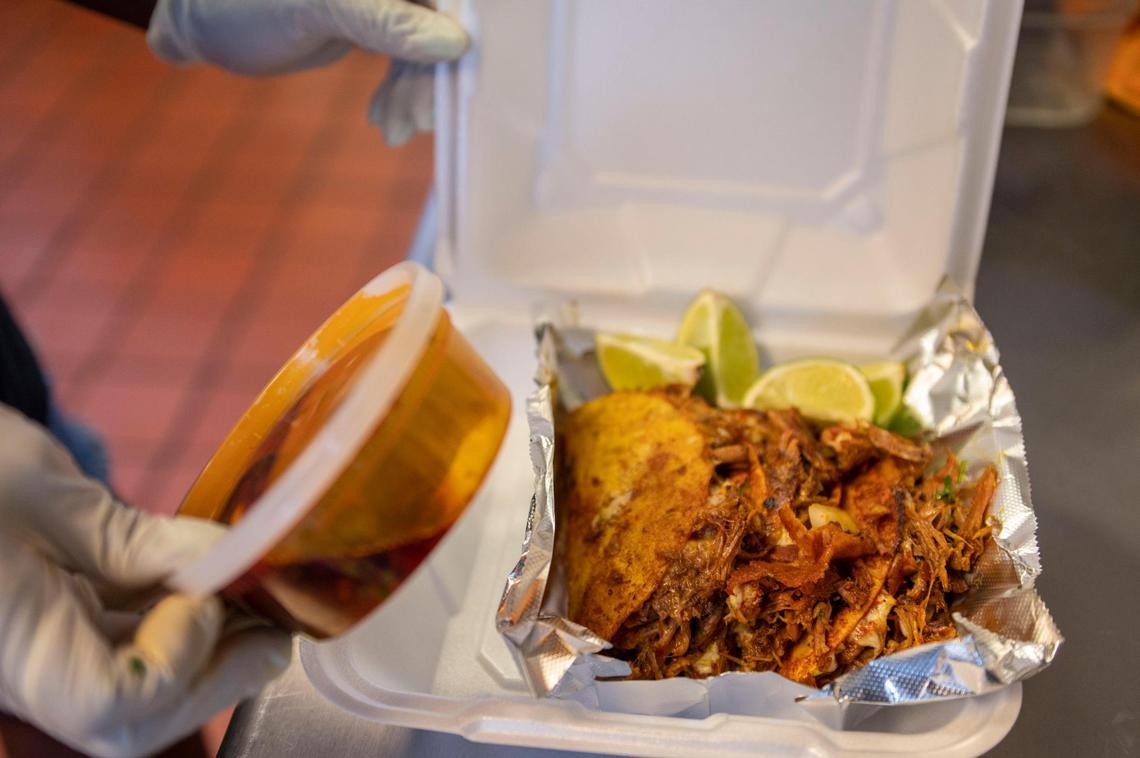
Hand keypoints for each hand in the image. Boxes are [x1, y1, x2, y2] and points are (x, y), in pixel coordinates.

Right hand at [0, 406, 290, 757]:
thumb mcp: (47, 494)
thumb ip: (139, 540)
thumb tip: (230, 559)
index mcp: (12, 649)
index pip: (109, 704)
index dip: (178, 660)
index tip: (208, 595)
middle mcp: (23, 674)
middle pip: (131, 719)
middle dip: (216, 679)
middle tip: (274, 630)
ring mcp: (38, 661)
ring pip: (135, 698)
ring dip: (207, 658)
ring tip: (256, 609)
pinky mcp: (53, 638)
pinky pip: (123, 656)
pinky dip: (175, 631)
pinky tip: (211, 593)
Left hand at [147, 0, 468, 144]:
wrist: (201, 20)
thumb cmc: (244, 4)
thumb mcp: (314, 10)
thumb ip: (385, 21)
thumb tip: (454, 44)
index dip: (465, 27)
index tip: (463, 73)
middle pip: (445, 16)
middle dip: (436, 71)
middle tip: (418, 122)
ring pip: (431, 40)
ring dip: (419, 89)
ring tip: (396, 130)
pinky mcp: (378, 16)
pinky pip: (410, 52)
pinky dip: (403, 88)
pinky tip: (387, 118)